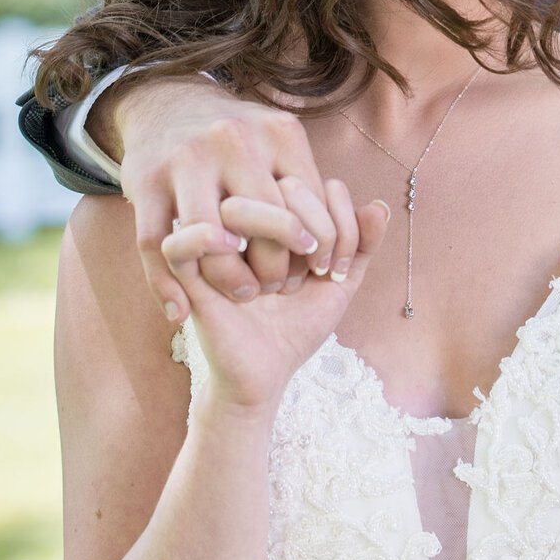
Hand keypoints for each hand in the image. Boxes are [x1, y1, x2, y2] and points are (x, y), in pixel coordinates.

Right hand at [109, 77, 343, 319]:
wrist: (163, 102)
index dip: (320, 247)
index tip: (320, 272)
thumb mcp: (284, 148)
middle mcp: (233, 141)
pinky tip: (181, 310)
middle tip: (279, 287)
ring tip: (244, 294)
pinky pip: (157, 246)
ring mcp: (186, 160)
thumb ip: (327, 187)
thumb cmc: (238, 145)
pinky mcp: (145, 183)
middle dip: (277, 266)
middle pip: (268, 222)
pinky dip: (167, 287)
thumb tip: (377, 215)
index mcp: (278, 133)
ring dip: (231, 277)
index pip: (311, 204)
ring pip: (215, 238)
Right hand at [175, 181, 386, 411]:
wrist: (264, 376)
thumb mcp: (339, 286)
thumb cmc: (297, 328)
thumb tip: (380, 205)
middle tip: (317, 272)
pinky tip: (244, 274)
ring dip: (273, 240)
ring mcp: (217, 244)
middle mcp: (249, 223)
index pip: (314, 183)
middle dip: (314, 229)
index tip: (340, 267)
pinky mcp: (187, 275)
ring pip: (235, 204)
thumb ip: (362, 246)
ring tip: (283, 283)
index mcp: (280, 217)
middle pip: (280, 186)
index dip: (338, 219)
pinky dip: (209, 242)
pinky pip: (179, 241)